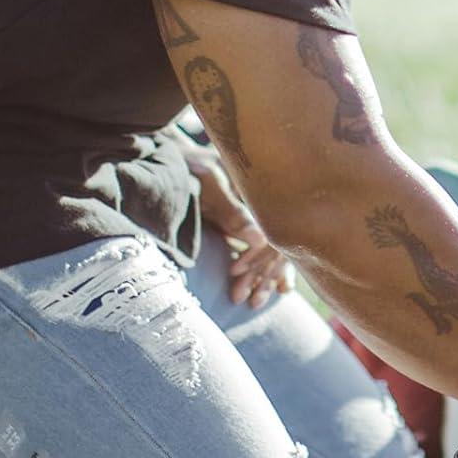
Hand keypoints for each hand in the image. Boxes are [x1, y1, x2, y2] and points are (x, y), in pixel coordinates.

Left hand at [178, 134, 295, 309]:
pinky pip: (268, 251)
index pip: (273, 228)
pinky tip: (281, 289)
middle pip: (277, 244)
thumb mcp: (208, 184)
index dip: (257, 253)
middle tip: (249, 301)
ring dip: (265, 278)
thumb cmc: (189, 165)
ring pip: (274, 251)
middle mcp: (268, 204)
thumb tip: (259, 237)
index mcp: (265, 190)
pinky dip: (271, 270)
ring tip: (256, 302)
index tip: (237, 270)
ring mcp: (261, 215)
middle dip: (262, 275)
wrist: (176, 154)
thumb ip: (232, 211)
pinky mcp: (250, 224)